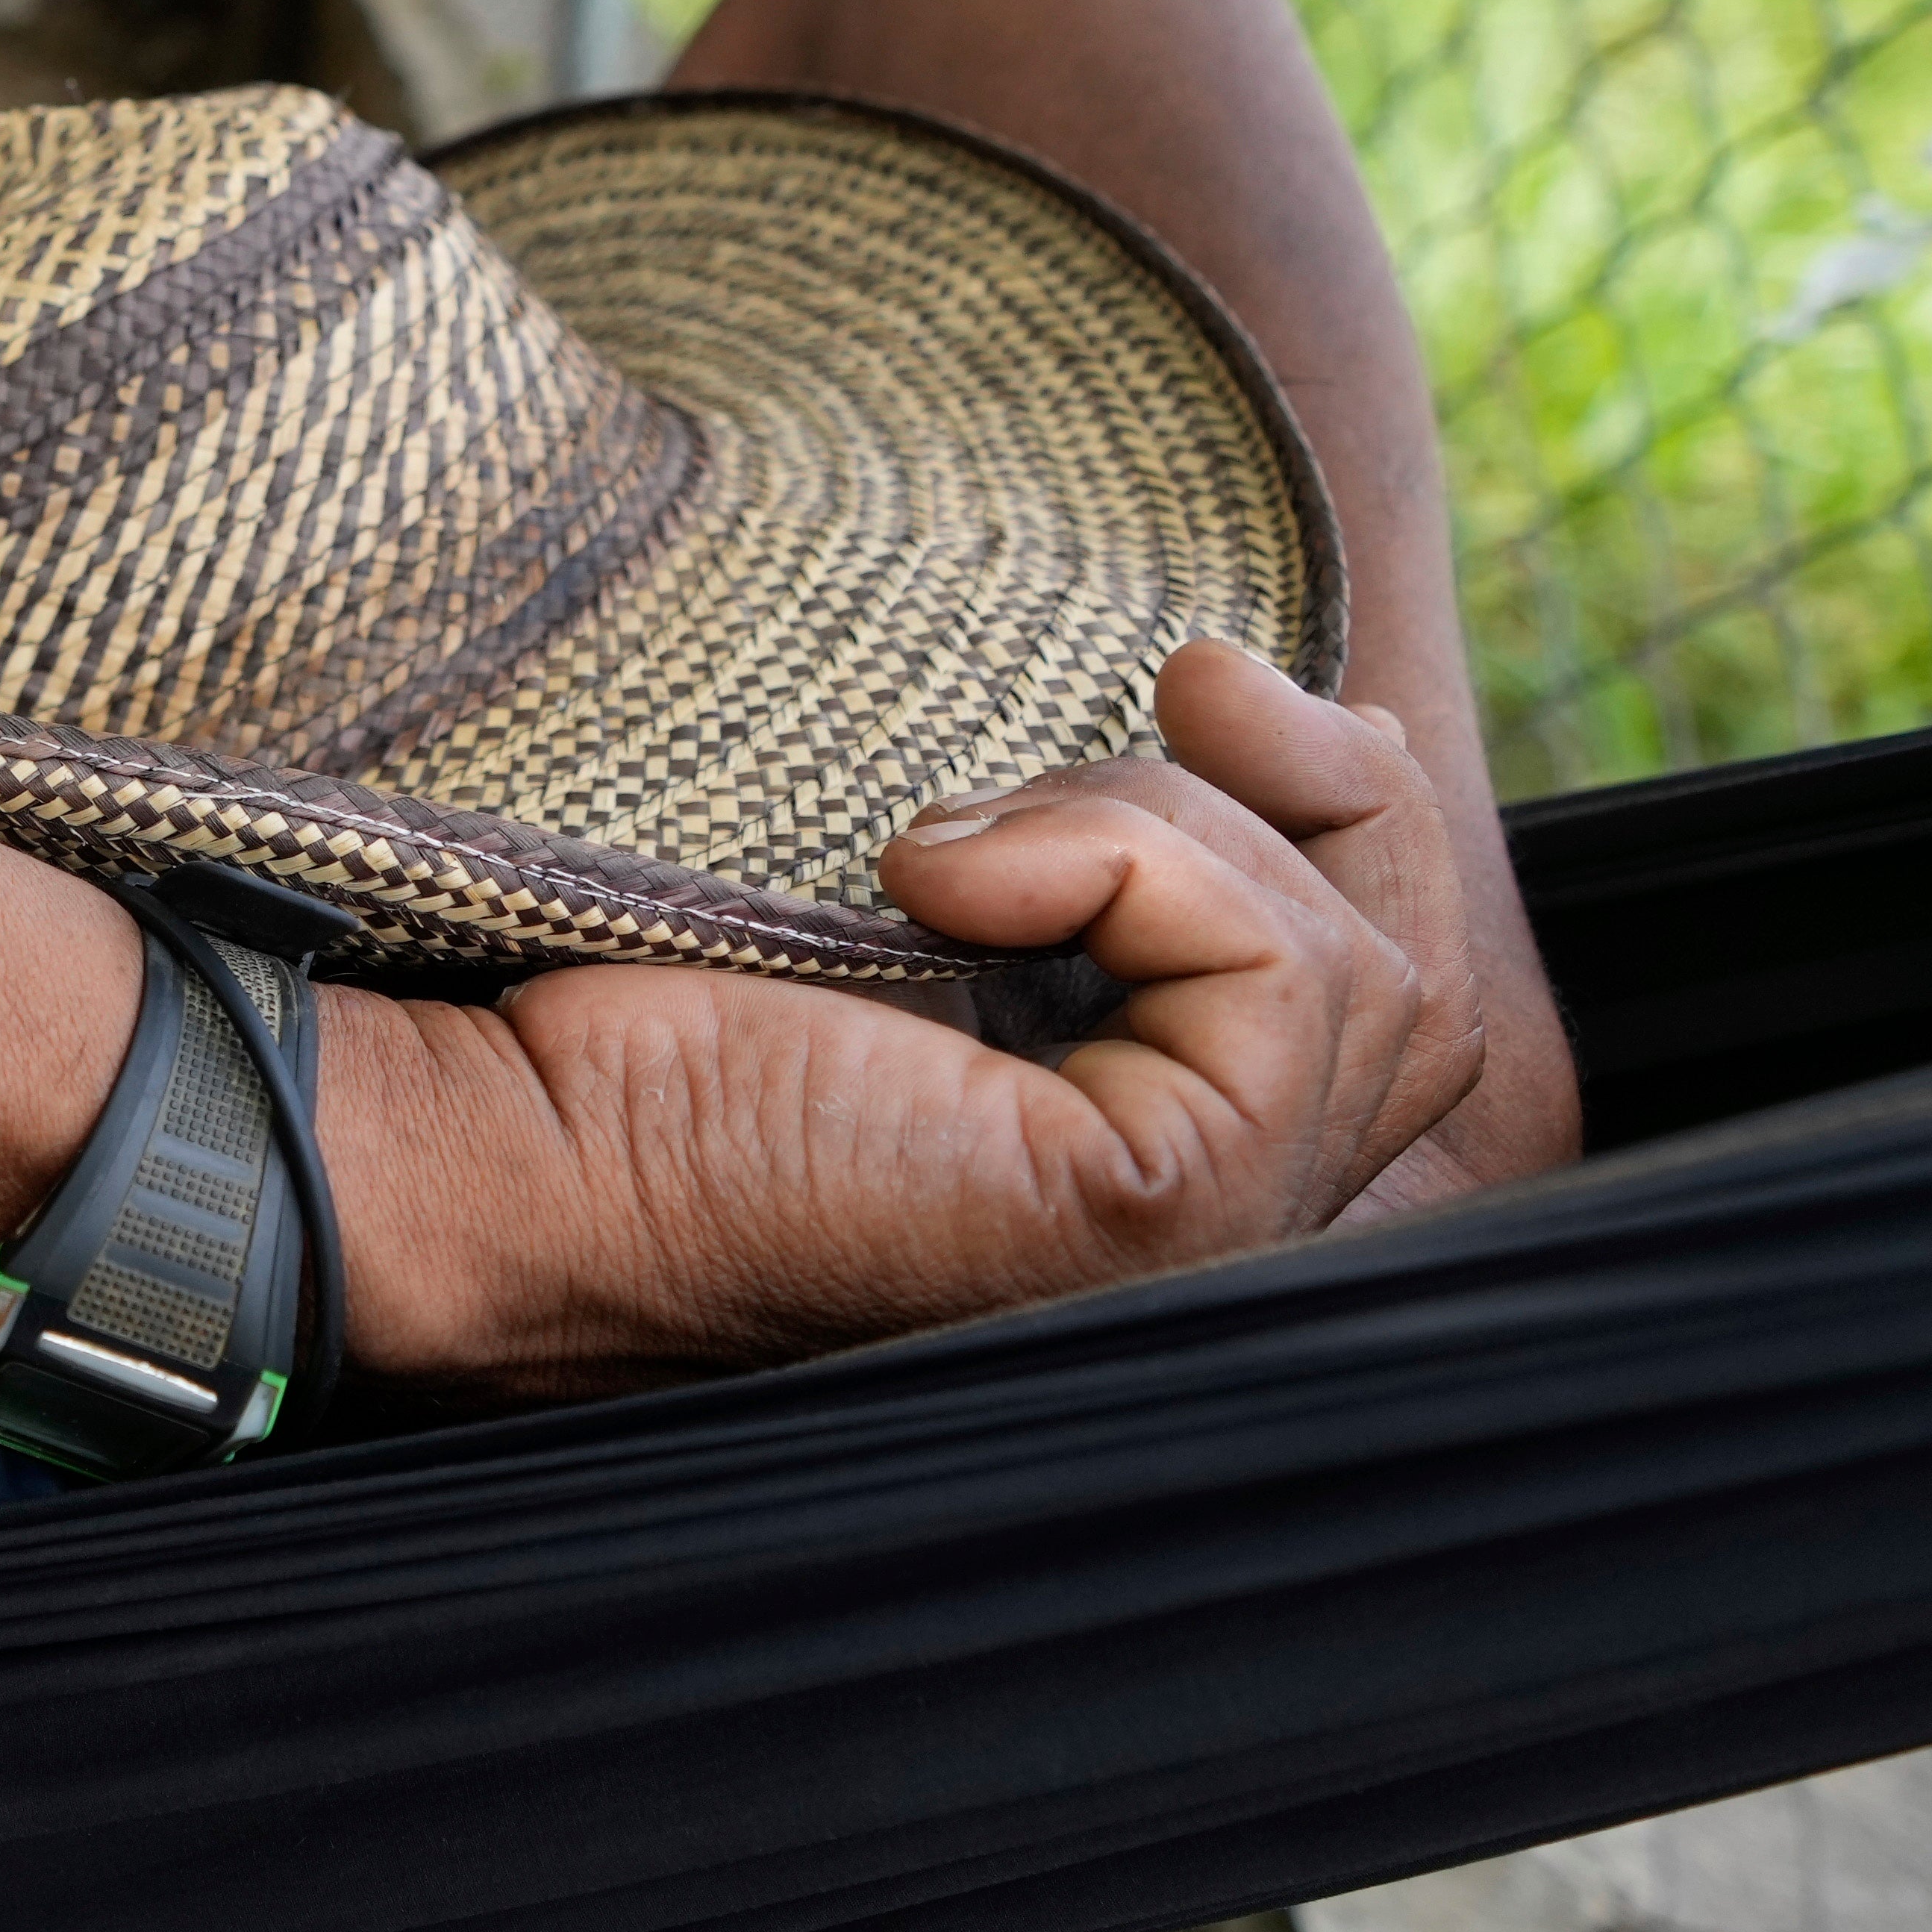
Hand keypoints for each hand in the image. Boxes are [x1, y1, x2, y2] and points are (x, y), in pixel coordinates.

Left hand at [322, 641, 1490, 1388]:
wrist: (507, 1143)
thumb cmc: (659, 1029)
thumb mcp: (941, 909)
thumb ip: (1106, 867)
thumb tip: (1252, 689)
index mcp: (1166, 1164)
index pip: (1399, 1000)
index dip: (1361, 819)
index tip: (1219, 685)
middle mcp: (1216, 1244)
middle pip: (1424, 987)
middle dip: (1326, 790)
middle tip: (1179, 678)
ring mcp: (1208, 1253)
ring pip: (1359, 962)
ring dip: (1161, 820)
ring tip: (947, 846)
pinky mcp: (1163, 1215)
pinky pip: (1279, 972)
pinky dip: (1129, 862)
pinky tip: (936, 886)